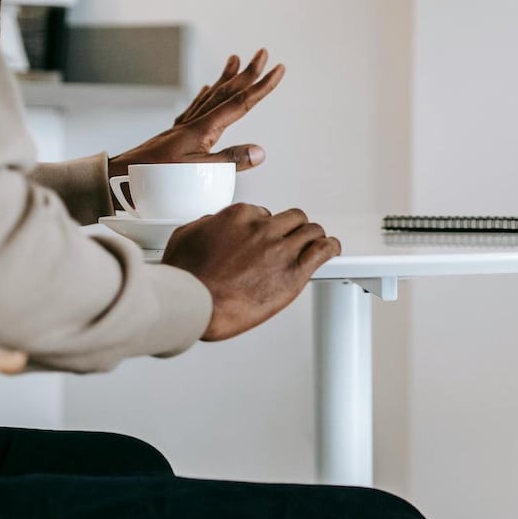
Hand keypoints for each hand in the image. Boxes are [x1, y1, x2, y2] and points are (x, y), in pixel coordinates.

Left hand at [108, 50, 284, 180]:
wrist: (120, 177)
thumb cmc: (157, 178)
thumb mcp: (197, 172)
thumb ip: (229, 160)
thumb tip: (260, 151)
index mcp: (204, 129)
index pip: (241, 103)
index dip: (262, 87)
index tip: (278, 70)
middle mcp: (195, 122)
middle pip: (227, 92)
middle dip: (248, 73)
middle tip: (263, 53)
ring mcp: (184, 127)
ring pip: (211, 96)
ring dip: (227, 77)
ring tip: (236, 60)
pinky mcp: (175, 134)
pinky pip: (195, 107)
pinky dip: (205, 95)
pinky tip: (208, 89)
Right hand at [160, 204, 340, 340]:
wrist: (196, 304)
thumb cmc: (188, 277)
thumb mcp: (186, 236)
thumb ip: (207, 225)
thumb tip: (215, 223)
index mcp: (239, 217)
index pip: (264, 213)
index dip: (266, 228)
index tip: (266, 238)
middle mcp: (263, 229)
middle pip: (292, 219)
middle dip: (292, 229)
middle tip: (292, 240)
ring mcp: (280, 249)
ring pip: (311, 231)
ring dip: (312, 238)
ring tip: (313, 246)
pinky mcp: (294, 272)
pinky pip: (324, 250)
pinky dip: (330, 248)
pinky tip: (331, 250)